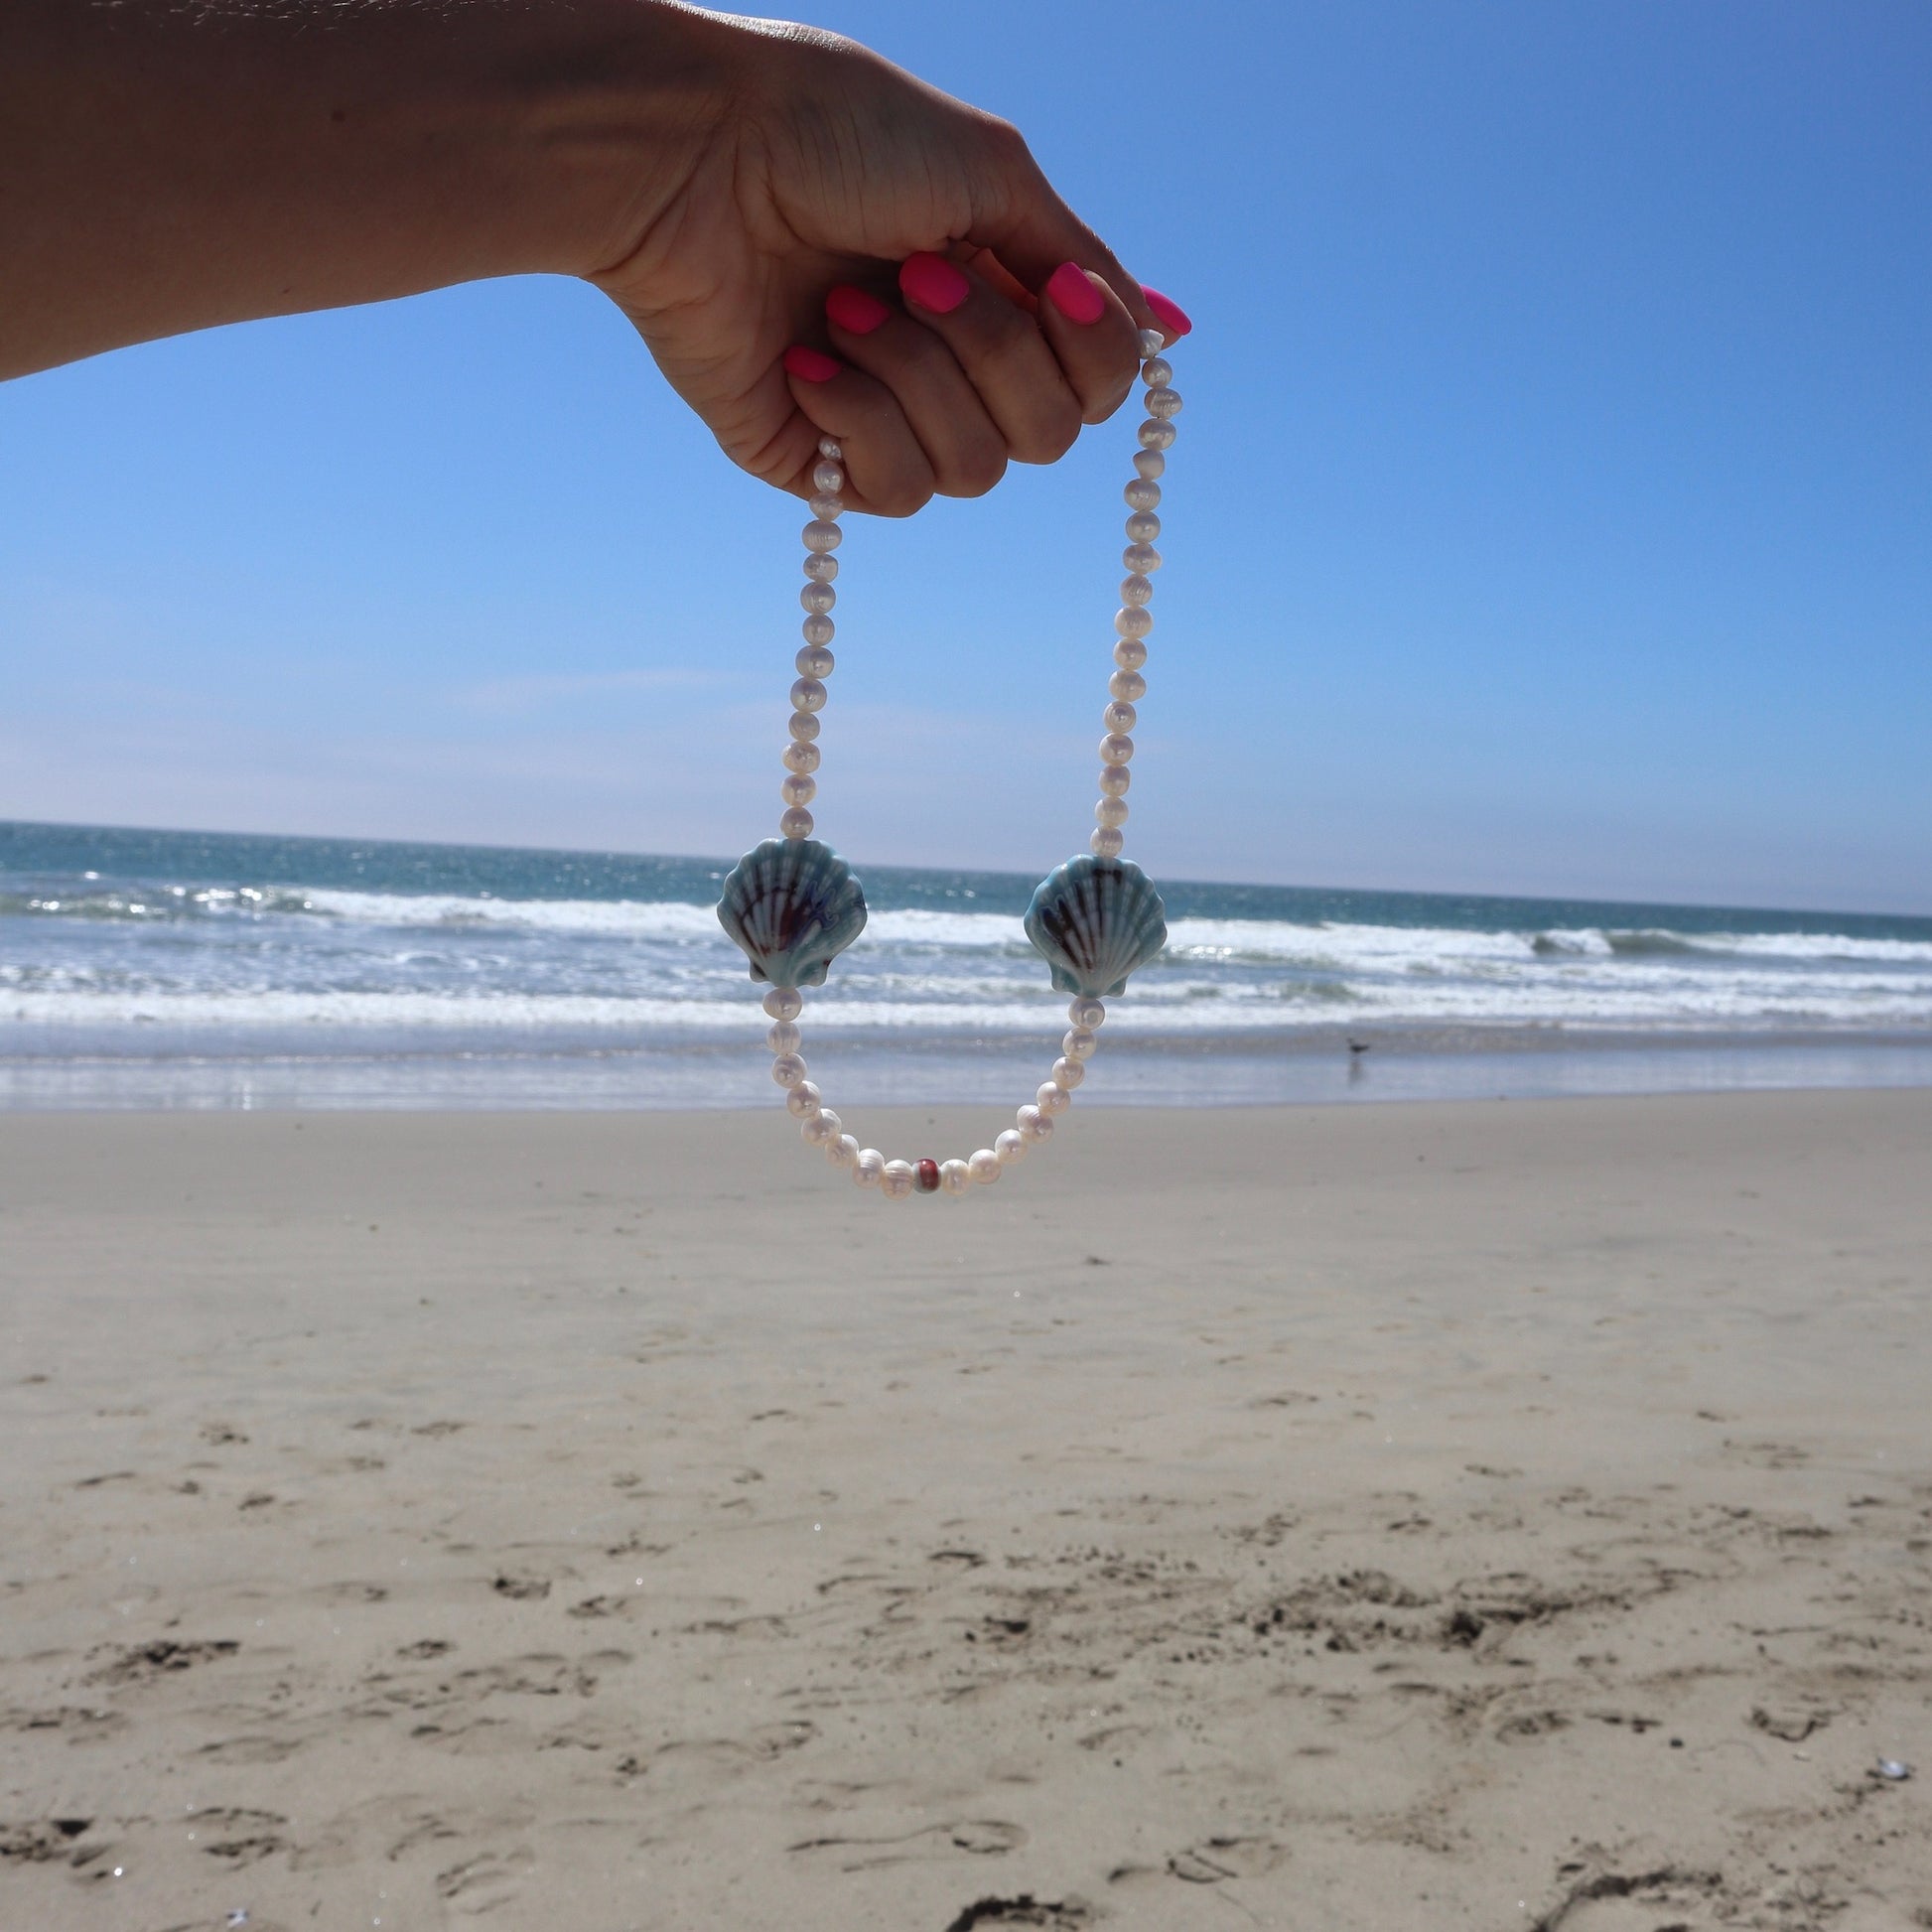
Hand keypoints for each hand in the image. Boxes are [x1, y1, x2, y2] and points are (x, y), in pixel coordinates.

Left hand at [593, 19, 1187, 515]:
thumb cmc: (834, 134)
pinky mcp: (814, 458)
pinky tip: (806, 358)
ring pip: (977, 470)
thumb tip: (1165, 332)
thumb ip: (1081, 262)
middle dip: (993, 351)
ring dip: (918, 375)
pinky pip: (896, 491)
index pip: (1099, 382)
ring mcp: (883, 415)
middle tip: (911, 271)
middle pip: (1050, 436)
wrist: (692, 155)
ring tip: (844, 303)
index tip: (1055, 285)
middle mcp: (949, 362)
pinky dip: (862, 419)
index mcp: (996, 290)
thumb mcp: (991, 173)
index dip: (1096, 351)